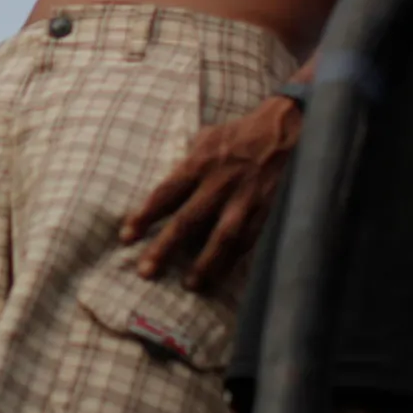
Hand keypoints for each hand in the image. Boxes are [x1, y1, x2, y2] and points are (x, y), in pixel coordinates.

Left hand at [121, 92, 303, 290]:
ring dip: (204, 263)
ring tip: (189, 285)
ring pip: (221, 237)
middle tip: (146, 271)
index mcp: (199, 163)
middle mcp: (219, 183)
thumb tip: (167, 186)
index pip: (165, 193)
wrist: (285, 127)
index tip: (126, 237)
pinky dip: (234, 260)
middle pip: (187, 220)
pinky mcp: (266, 210)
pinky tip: (221, 276)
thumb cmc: (239, 133)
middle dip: (164, 247)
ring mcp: (244, 199)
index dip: (144, 216)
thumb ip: (188, 164)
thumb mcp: (207, 138)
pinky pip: (248, 240)